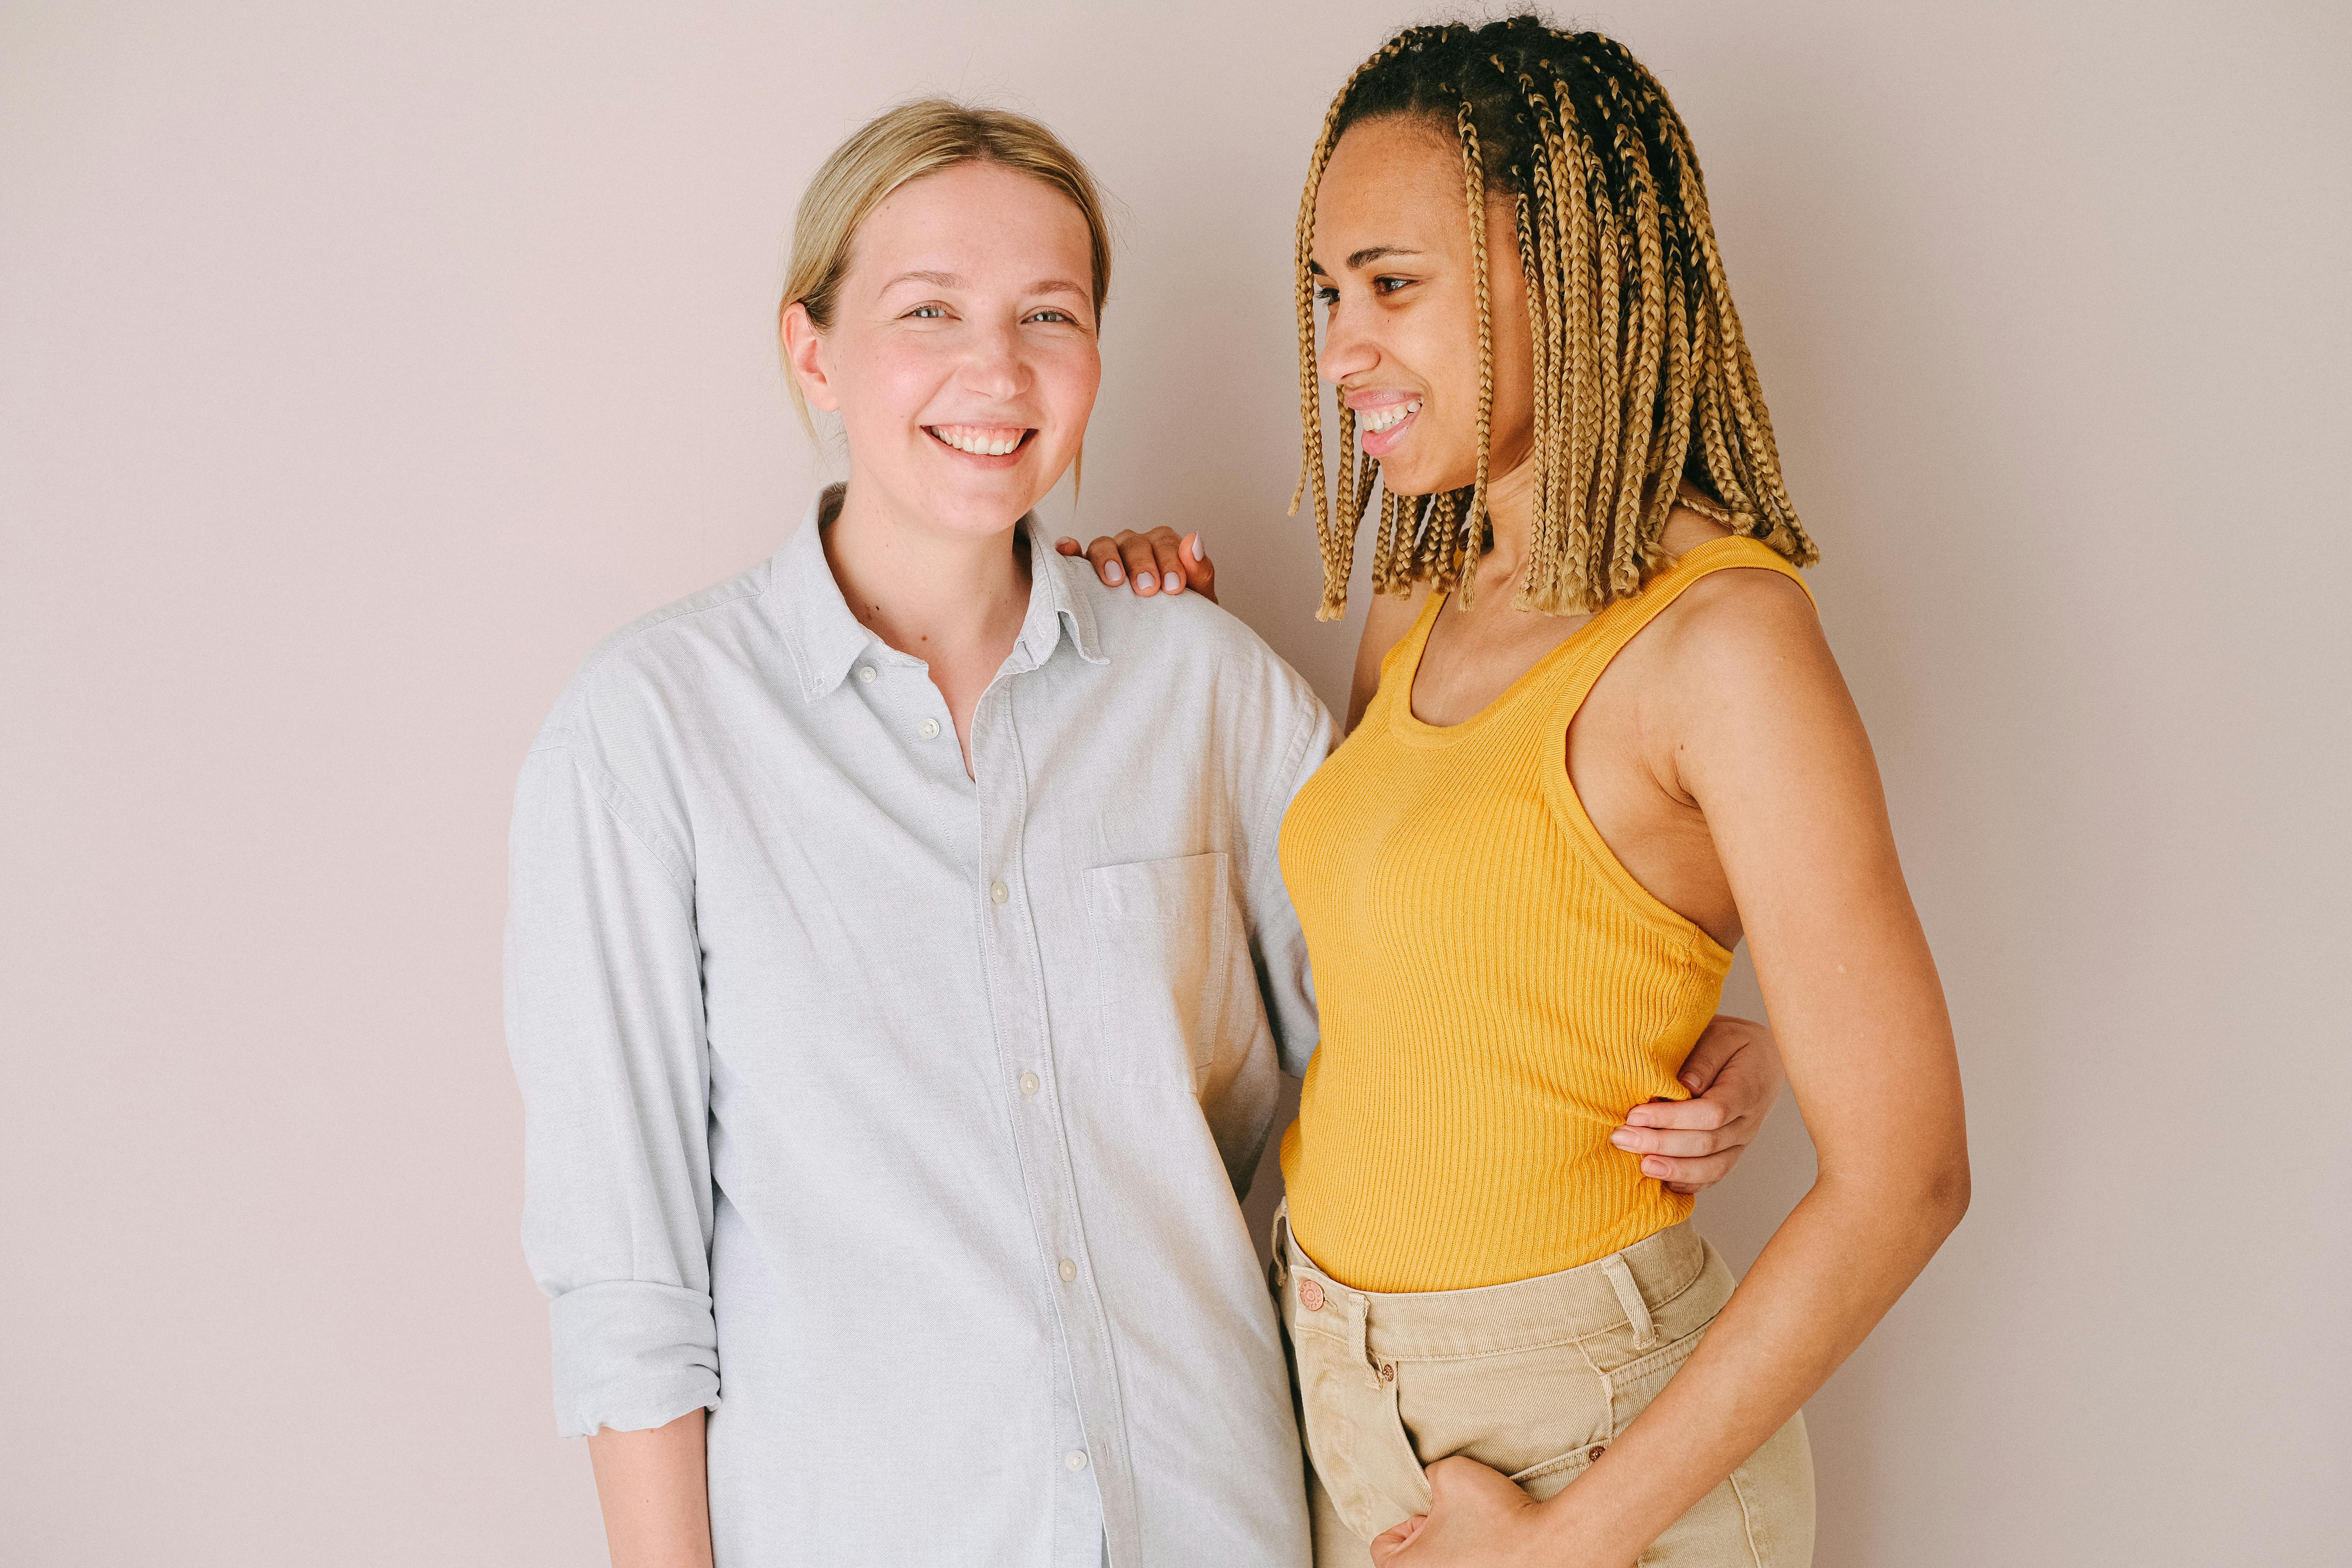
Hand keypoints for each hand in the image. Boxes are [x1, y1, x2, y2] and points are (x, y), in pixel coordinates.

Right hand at [1054, 526, 1216, 602]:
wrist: (1169, 639)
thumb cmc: (1182, 616)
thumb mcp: (1198, 598)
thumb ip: (1199, 571)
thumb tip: (1195, 541)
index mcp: (1163, 547)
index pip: (1164, 542)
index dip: (1169, 560)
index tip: (1173, 587)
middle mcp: (1134, 547)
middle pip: (1133, 542)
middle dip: (1140, 563)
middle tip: (1147, 589)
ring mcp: (1108, 557)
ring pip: (1103, 545)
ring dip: (1107, 559)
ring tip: (1114, 581)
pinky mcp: (1084, 572)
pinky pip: (1073, 556)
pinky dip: (1069, 551)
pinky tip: (1067, 552)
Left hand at [1370, 1456, 1598, 1567]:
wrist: (1551, 1549)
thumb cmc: (1499, 1518)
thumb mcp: (1450, 1473)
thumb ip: (1429, 1475)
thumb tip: (1432, 1484)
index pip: (1383, 1547)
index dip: (1409, 1523)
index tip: (1433, 1516)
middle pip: (1416, 1560)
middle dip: (1433, 1539)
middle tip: (1459, 1525)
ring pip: (1445, 1567)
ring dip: (1456, 1553)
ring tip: (1481, 1539)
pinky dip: (1480, 1563)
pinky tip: (1497, 1552)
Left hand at [1610, 1013, 1782, 1194]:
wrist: (1763, 1059)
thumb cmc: (1734, 1043)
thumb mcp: (1721, 1036)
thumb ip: (1704, 1059)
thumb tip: (1684, 1086)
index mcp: (1747, 1089)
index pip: (1711, 1112)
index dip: (1672, 1118)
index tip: (1636, 1115)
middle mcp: (1747, 1122)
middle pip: (1706, 1143)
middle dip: (1661, 1144)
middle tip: (1622, 1138)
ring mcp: (1741, 1141)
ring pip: (1712, 1167)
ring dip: (1674, 1170)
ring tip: (1641, 1167)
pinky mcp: (1731, 1152)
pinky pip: (1713, 1175)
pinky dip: (1688, 1182)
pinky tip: (1662, 1181)